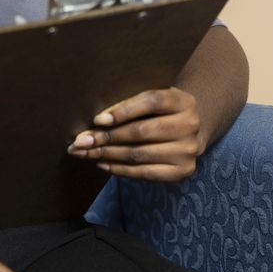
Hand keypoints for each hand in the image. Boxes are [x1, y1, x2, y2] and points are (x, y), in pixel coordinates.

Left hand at [66, 87, 204, 181]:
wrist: (192, 130)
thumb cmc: (161, 111)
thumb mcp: (154, 99)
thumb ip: (131, 103)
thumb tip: (96, 120)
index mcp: (181, 101)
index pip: (150, 102)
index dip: (122, 110)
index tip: (97, 120)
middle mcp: (188, 125)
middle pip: (140, 131)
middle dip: (105, 137)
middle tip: (80, 141)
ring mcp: (187, 151)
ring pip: (138, 154)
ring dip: (106, 154)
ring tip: (84, 153)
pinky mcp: (182, 171)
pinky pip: (144, 172)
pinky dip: (119, 168)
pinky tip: (102, 163)